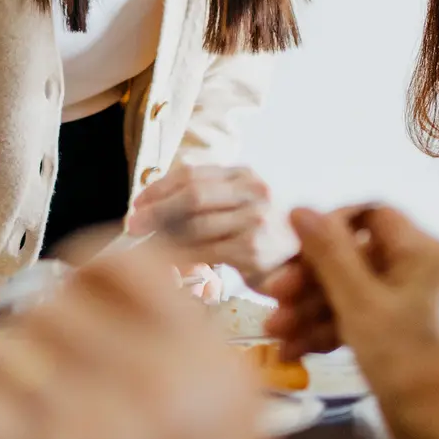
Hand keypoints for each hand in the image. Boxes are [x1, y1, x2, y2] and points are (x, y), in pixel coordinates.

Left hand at [0, 245, 300, 438]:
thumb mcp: (221, 408)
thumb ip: (170, 334)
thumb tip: (95, 268)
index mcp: (207, 364)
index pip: (117, 263)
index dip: (86, 275)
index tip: (78, 293)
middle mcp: (157, 388)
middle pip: (52, 305)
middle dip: (48, 343)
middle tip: (67, 390)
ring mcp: (93, 430)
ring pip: (7, 352)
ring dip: (14, 386)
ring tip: (48, 433)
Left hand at [127, 163, 295, 287]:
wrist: (305, 262)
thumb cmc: (264, 235)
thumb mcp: (240, 206)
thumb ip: (206, 201)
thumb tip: (151, 209)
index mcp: (244, 175)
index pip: (193, 174)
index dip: (159, 188)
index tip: (137, 204)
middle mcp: (253, 192)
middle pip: (192, 195)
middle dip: (156, 211)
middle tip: (133, 226)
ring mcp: (255, 220)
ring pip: (195, 226)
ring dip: (163, 238)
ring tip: (145, 247)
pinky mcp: (254, 250)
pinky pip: (205, 252)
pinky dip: (181, 258)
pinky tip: (167, 264)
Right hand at [288, 205, 438, 438]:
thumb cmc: (406, 359)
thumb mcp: (360, 303)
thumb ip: (328, 253)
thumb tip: (299, 208)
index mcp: (421, 251)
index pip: (370, 215)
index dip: (329, 226)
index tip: (294, 247)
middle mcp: (416, 270)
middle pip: (351, 256)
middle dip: (309, 279)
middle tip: (273, 296)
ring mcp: (405, 302)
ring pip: (347, 290)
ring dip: (309, 309)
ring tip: (275, 332)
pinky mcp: (394, 331)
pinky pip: (354, 316)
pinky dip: (325, 330)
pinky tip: (292, 350)